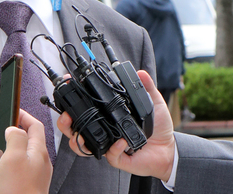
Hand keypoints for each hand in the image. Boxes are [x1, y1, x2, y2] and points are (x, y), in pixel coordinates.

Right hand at [0, 109, 51, 193]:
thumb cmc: (19, 190)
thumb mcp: (13, 156)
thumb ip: (15, 137)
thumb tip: (14, 129)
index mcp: (38, 151)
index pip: (34, 125)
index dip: (23, 116)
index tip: (12, 112)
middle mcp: (38, 163)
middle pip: (23, 142)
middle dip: (7, 138)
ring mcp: (33, 176)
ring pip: (16, 159)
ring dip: (0, 155)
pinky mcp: (26, 188)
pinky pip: (12, 175)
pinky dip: (0, 173)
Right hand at [57, 70, 175, 181]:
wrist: (168, 150)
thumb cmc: (157, 128)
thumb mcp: (153, 104)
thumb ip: (146, 88)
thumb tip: (140, 72)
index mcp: (107, 116)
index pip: (85, 108)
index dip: (73, 99)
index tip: (67, 86)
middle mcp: (104, 130)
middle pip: (74, 128)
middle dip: (64, 122)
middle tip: (66, 115)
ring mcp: (108, 145)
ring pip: (83, 145)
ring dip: (76, 139)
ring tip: (78, 131)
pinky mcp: (117, 158)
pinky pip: (110, 154)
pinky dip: (113, 148)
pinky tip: (120, 141)